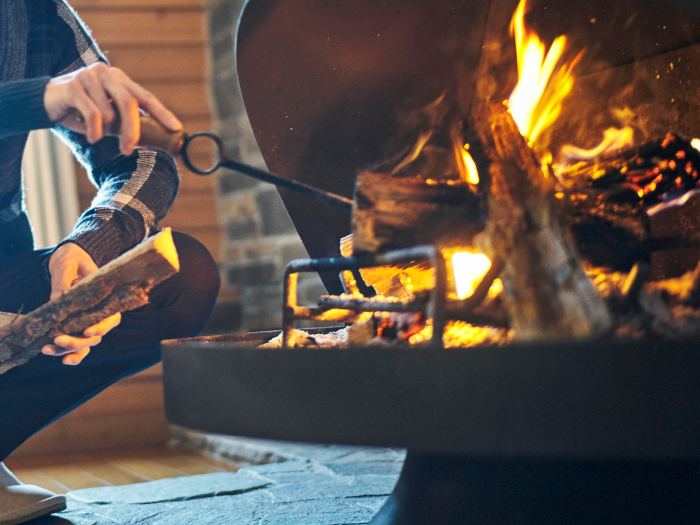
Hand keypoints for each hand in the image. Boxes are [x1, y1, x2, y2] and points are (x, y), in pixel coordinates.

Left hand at [42, 243, 120, 364]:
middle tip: (58, 340)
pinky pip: (78, 344)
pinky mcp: (76, 324)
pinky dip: (70, 352)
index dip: (101, 327)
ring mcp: (88, 321)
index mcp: (106, 297)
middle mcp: (100, 313)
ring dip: (70, 349)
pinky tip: (58, 356)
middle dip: (78, 341)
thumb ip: (64, 281)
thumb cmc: (73, 257)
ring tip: (48, 349)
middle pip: (95, 336)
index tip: (87, 330)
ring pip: (86, 343)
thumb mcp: (68, 264)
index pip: (111, 318)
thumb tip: (58, 298)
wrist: (69, 258)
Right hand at [43, 62, 181, 154]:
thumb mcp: (107, 117)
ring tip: (94, 134)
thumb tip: (152, 141)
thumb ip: (125, 123)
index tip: (176, 127)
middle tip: (129, 149)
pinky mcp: (73, 86)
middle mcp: (107, 73)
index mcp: (119, 79)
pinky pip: (93, 115)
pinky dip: (94, 131)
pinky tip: (90, 136)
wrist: (45, 102)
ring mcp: (89, 77)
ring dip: (104, 131)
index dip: (161, 112)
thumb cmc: (80, 111)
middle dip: (133, 130)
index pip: (145, 96)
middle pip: (130, 103)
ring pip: (109, 112)